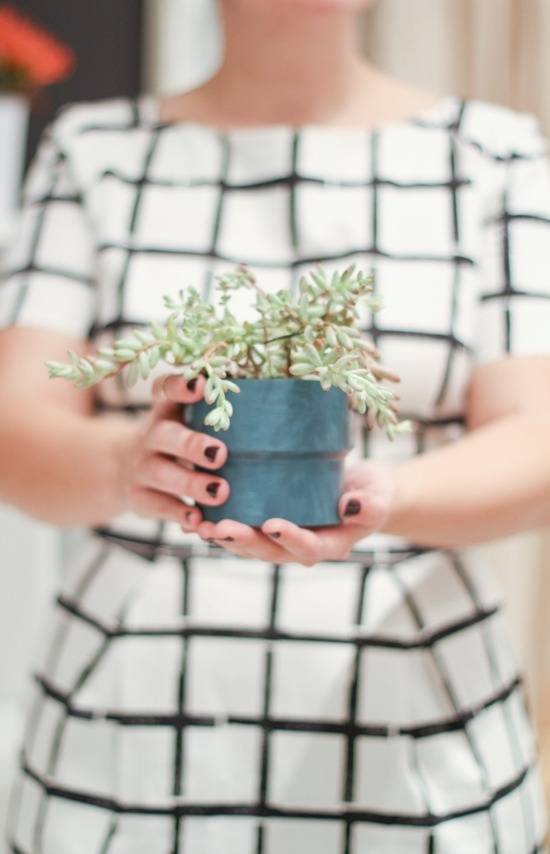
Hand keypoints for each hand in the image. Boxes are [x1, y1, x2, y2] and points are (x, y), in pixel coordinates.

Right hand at [117, 374, 228, 528]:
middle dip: (192, 445)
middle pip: (164, 436)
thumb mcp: (185, 420)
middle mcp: (150, 435)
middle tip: (220, 454)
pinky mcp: (138, 497)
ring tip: (220, 491)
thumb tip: (264, 406)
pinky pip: (158, 506)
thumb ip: (212, 413)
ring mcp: (141, 467)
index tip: (200, 384)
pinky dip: (179, 514)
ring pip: (161, 473)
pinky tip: (199, 521)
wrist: (125, 468)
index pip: (165, 389)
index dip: (179, 386)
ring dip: (191, 484)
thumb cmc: (176, 440)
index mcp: (166, 410)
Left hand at [196, 459, 394, 564]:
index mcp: (328, 545)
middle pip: (268, 551)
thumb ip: (370, 504)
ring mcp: (280, 538)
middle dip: (243, 541)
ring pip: (248, 544)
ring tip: (200, 525)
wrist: (360, 491)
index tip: (273, 525)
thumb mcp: (378, 496)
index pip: (307, 549)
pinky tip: (194, 516)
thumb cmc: (372, 494)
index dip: (290, 539)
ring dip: (223, 537)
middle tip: (221, 528)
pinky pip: (240, 527)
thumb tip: (351, 505)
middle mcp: (299, 547)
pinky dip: (217, 524)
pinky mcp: (265, 524)